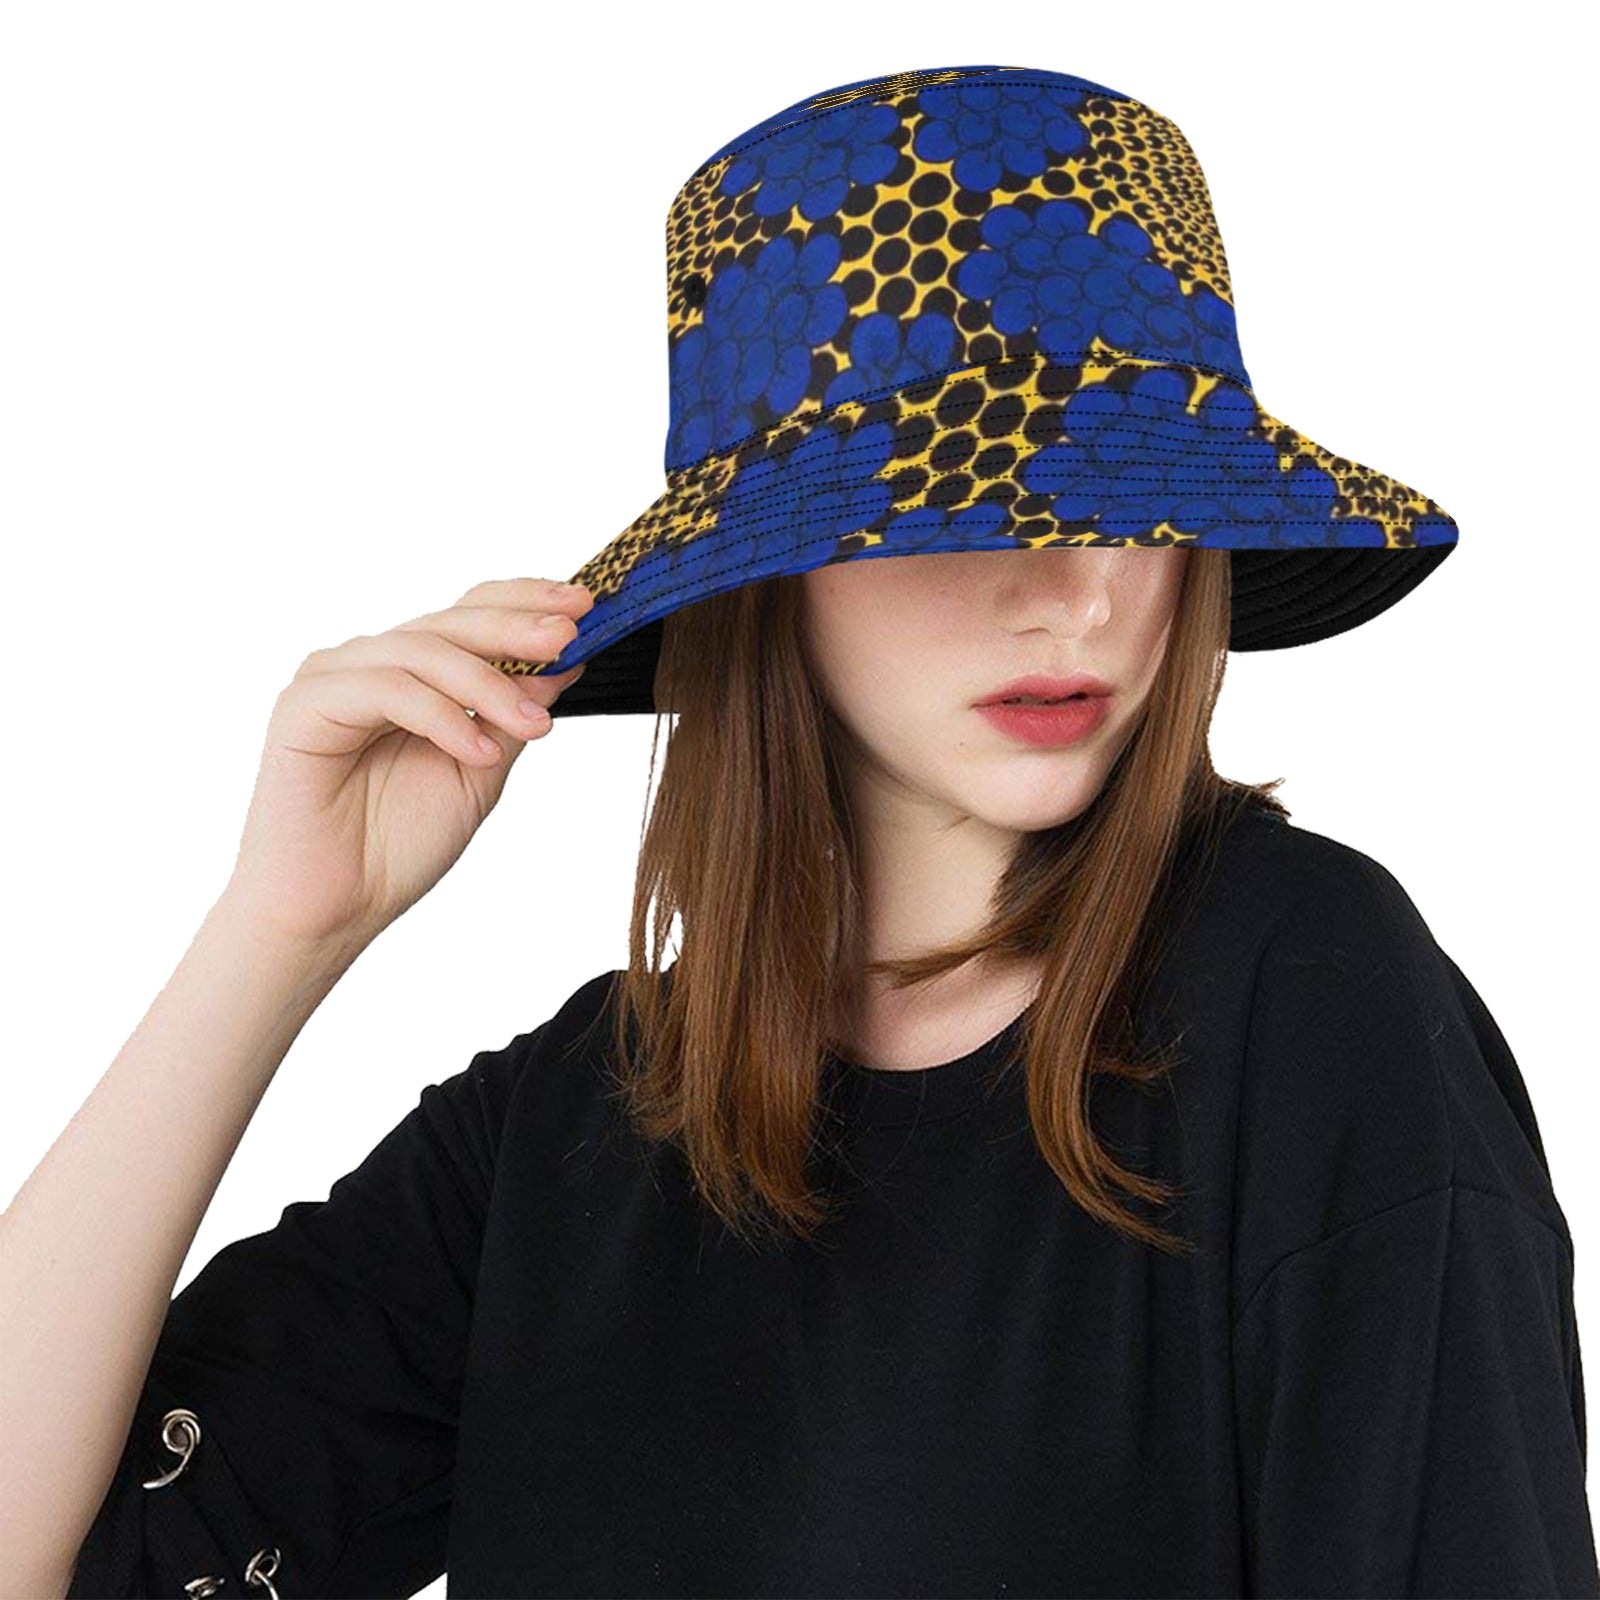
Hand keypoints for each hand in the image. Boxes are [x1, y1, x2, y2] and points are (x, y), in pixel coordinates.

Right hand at [220, 576, 591, 949]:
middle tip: (568, 637)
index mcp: (413, 672)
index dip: (527, 602)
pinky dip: (441, 719)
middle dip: (518, 628)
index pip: (472, 614)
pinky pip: (385, 691)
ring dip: (488, 686)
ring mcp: (334, 678)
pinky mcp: (304, 706)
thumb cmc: (399, 844)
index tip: (588, 607)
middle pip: (452, 622)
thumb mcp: (481, 771)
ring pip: (423, 652)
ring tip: (534, 725)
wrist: (338, 909)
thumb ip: (513, 714)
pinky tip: (478, 753)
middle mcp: (372, 663)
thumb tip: (569, 659)